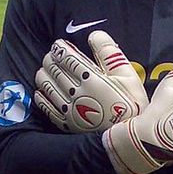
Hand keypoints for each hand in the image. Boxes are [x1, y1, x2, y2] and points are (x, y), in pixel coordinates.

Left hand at [34, 31, 148, 131]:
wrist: (132, 139)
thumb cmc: (132, 104)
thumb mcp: (128, 75)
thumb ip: (110, 53)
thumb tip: (94, 35)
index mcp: (92, 79)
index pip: (69, 59)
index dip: (60, 49)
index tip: (58, 44)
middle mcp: (78, 93)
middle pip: (57, 71)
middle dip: (50, 59)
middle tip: (50, 54)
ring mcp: (71, 110)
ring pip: (49, 88)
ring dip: (43, 75)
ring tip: (43, 68)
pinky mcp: (68, 125)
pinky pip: (48, 109)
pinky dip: (42, 98)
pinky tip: (40, 92)